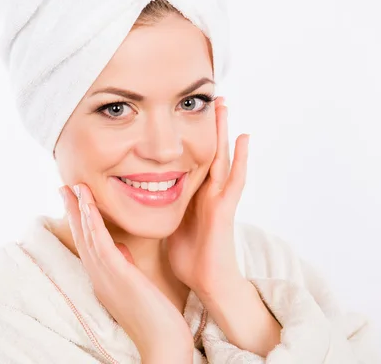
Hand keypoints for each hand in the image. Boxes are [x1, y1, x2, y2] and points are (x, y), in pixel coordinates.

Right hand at [60, 184, 193, 361]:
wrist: (162, 343)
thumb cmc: (155, 318)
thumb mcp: (136, 286)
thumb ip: (125, 267)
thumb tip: (120, 249)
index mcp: (103, 279)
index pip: (86, 244)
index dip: (79, 221)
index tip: (74, 199)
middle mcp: (98, 277)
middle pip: (81, 237)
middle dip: (72, 210)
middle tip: (64, 186)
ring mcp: (105, 276)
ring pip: (87, 237)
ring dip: (79, 210)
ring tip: (73, 186)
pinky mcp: (117, 275)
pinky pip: (101, 244)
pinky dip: (92, 223)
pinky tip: (88, 206)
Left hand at [167, 97, 249, 297]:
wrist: (207, 282)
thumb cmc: (188, 257)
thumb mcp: (167, 225)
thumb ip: (158, 209)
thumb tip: (136, 198)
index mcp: (192, 194)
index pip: (191, 157)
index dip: (189, 136)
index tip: (183, 113)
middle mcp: (207, 191)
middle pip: (208, 151)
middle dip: (209, 125)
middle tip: (210, 97)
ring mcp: (218, 198)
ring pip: (223, 157)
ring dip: (225, 131)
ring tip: (225, 105)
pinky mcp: (225, 209)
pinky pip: (234, 180)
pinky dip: (241, 159)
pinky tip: (244, 139)